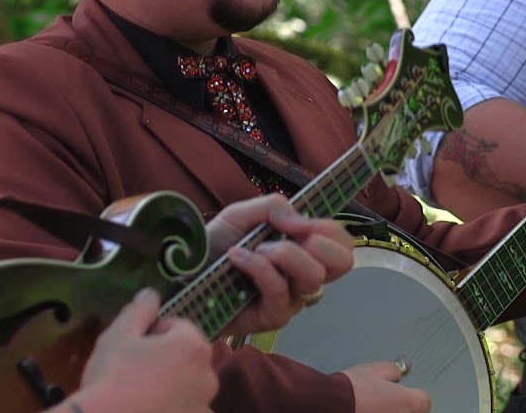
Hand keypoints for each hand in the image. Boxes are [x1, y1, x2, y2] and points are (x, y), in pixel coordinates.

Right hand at [70, 288, 216, 412]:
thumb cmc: (113, 378)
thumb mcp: (118, 335)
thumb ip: (139, 310)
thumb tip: (151, 294)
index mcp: (194, 346)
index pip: (178, 327)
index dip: (153, 334)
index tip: (133, 348)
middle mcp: (208, 375)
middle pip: (187, 357)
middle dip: (166, 359)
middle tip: (135, 371)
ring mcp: (205, 405)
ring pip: (188, 386)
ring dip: (172, 385)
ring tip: (141, 394)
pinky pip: (187, 409)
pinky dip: (174, 408)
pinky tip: (150, 409)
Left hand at [207, 194, 355, 337]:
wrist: (182, 275)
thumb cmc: (215, 245)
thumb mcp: (242, 214)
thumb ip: (274, 207)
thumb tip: (302, 223)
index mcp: (304, 249)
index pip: (343, 244)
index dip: (332, 230)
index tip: (304, 224)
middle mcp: (304, 275)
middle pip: (343, 263)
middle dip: (319, 243)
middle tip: (291, 236)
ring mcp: (291, 299)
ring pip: (313, 277)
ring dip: (285, 253)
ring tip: (257, 248)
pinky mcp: (273, 317)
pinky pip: (279, 289)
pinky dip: (257, 266)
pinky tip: (236, 257)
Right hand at [342, 359, 431, 412]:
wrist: (328, 405)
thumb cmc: (351, 389)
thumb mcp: (374, 370)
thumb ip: (393, 370)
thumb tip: (402, 369)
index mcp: (408, 402)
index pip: (424, 400)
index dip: (412, 394)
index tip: (400, 393)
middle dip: (401, 408)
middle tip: (384, 402)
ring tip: (370, 408)